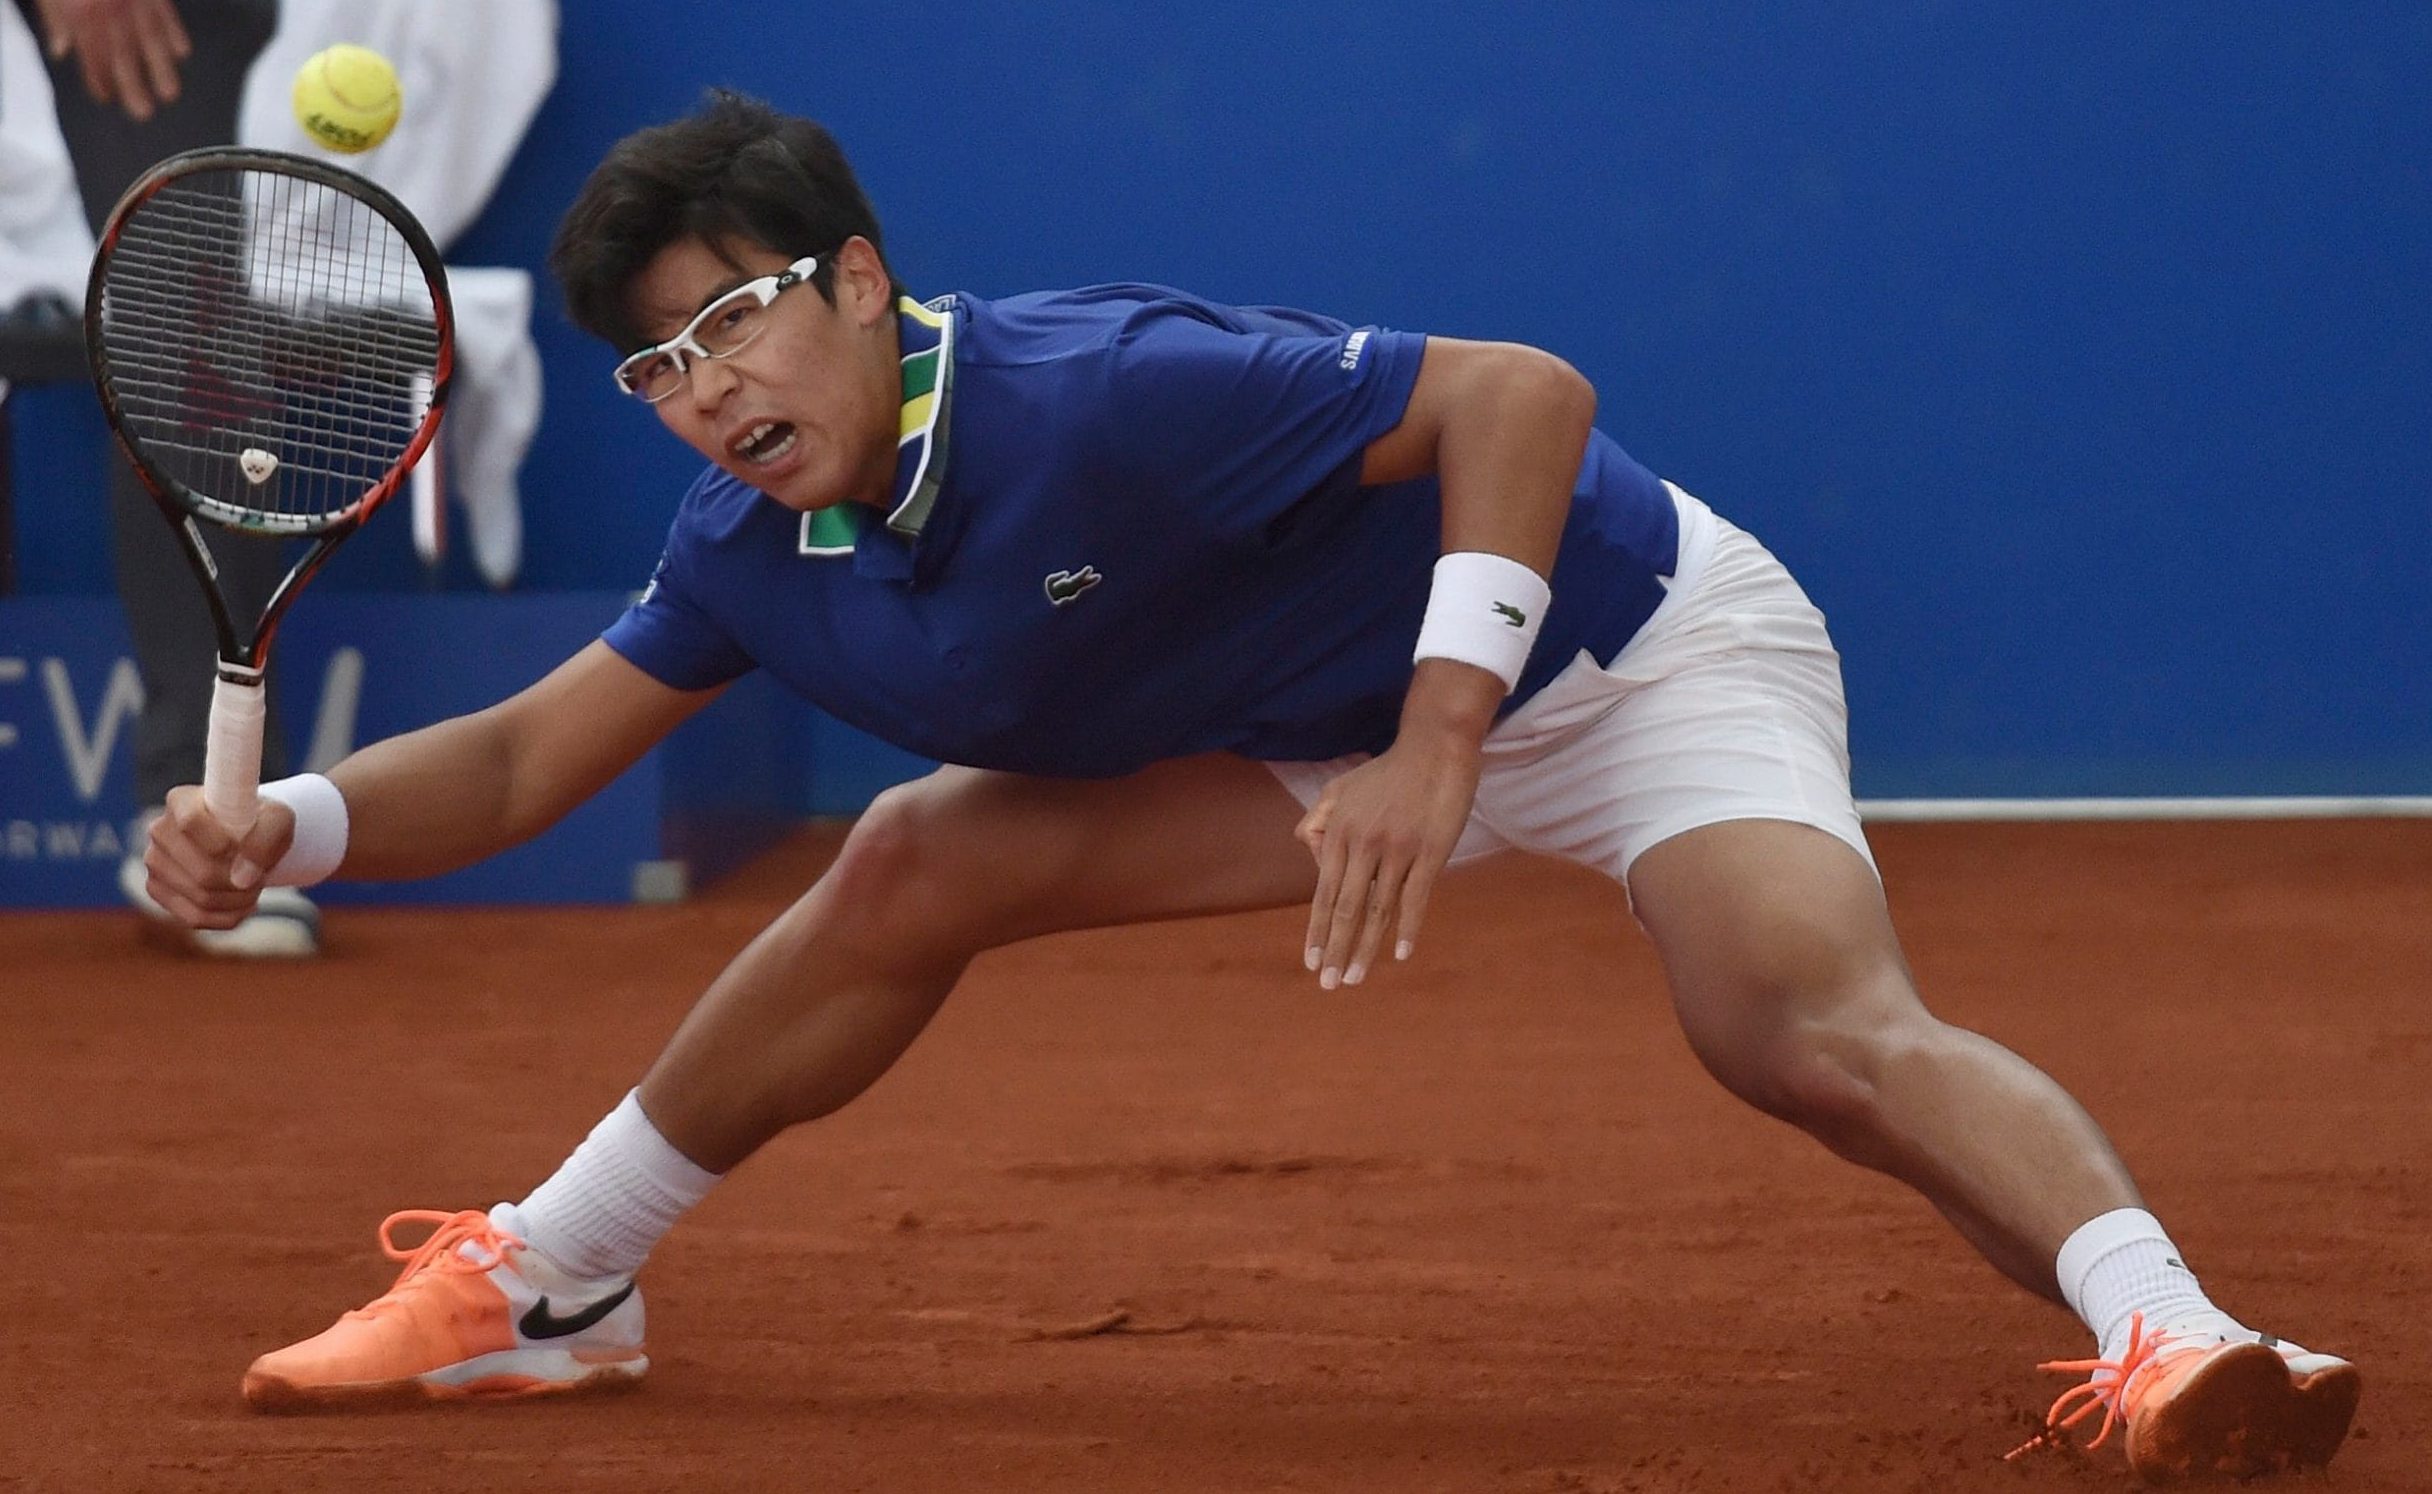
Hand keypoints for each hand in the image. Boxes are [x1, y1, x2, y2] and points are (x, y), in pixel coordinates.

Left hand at [32, 0, 190, 122]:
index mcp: (82, 10)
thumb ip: (55, 18)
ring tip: (170, 93)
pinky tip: (182, 53)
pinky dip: (174, 33)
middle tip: (143, 112)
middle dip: (133, 83)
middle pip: (123, 51)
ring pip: (150, 36)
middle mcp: (110, 7)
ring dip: (160, 67)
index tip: (105, 97)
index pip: (91, 50)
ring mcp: (134, 0)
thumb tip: (61, 51)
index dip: (97, 76)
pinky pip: (165, 13)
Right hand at [144, 784, 294, 928]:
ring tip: (254, 887)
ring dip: (239, 900)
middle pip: (202, 872)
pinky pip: (193, 917)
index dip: (223, 843)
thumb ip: (266, 838)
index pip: (191, 823)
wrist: (247, 837)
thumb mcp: (277, 819)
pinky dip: (227, 917)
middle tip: (262, 876)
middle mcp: (160, 829)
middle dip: (243, 882)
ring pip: (201, 898)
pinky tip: (243, 904)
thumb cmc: (260, 822)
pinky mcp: (157, 889)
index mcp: (182, 800)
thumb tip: (242, 878)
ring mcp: (155, 862)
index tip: (246, 849)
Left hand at [1294, 674, 1491, 987]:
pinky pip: (1415, 898)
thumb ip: (1321, 816)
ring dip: (1365, 949)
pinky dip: (1407, 929)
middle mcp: (1363, 844)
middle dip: (1334, 951)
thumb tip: (1305, 845)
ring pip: (1377, 910)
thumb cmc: (1389, 770)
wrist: (1434, 746)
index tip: (1310, 962)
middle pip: (1345, 909)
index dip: (1316, 931)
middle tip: (1328, 985)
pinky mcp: (1430, 852)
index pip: (1323, 893)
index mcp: (1339, 833)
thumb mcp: (1343, 786)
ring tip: (1354, 978)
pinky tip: (1401, 955)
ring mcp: (1397, 850)